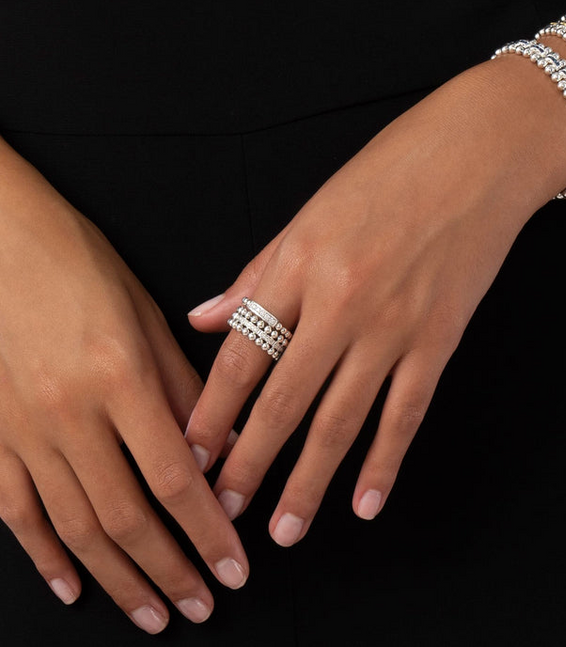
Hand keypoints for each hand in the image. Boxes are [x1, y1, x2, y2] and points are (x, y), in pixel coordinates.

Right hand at [0, 139, 247, 632]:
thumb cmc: (78, 266)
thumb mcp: (144, 317)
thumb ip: (183, 388)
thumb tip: (221, 445)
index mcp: (118, 378)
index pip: (174, 478)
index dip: (206, 531)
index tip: (233, 566)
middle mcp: (69, 413)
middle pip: (126, 516)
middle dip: (169, 569)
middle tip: (201, 604)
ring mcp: (22, 429)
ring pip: (74, 526)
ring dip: (118, 579)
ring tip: (153, 613)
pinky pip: (16, 510)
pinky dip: (44, 555)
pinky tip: (72, 584)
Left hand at [185, 57, 565, 543]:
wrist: (480, 151)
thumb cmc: (391, 170)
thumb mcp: (310, 210)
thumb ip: (258, 274)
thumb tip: (207, 318)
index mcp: (299, 263)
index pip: (242, 354)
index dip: (212, 411)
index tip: (191, 455)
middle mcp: (341, 302)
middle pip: (284, 400)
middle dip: (250, 463)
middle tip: (223, 512)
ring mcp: (393, 325)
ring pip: (341, 420)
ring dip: (309, 481)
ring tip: (286, 529)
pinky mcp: (440, 339)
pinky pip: (406, 413)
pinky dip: (384, 462)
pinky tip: (365, 503)